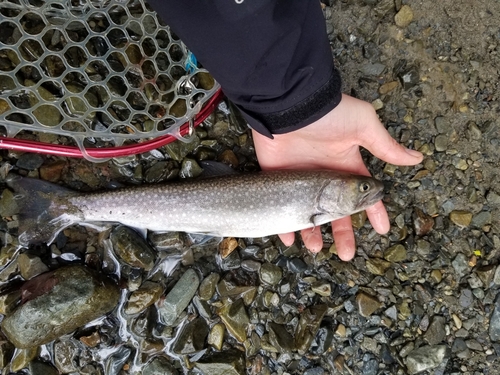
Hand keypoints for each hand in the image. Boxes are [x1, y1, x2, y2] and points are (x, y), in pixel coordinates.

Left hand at [253, 94, 422, 260]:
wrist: (289, 103)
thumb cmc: (329, 113)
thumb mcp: (363, 125)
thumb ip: (386, 146)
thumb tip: (418, 159)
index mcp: (347, 167)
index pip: (363, 196)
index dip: (374, 212)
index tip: (383, 230)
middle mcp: (325, 178)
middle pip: (336, 213)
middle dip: (344, 234)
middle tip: (347, 255)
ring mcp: (301, 181)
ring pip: (308, 215)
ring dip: (313, 234)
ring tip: (316, 248)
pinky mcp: (278, 180)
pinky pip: (281, 207)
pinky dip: (283, 224)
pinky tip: (288, 239)